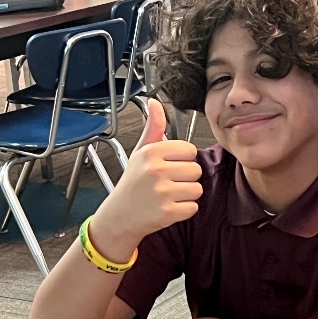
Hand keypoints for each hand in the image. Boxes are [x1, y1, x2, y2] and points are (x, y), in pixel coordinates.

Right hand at [89, 99, 202, 261]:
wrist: (120, 215)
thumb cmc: (133, 183)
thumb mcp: (141, 152)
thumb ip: (154, 127)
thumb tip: (154, 102)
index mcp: (151, 152)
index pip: (190, 150)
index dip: (182, 160)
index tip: (168, 166)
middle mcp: (156, 170)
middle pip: (196, 170)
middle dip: (185, 178)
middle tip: (166, 183)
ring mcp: (162, 192)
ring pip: (197, 189)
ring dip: (186, 194)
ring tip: (168, 195)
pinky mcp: (167, 212)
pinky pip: (193, 207)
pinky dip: (184, 210)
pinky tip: (167, 207)